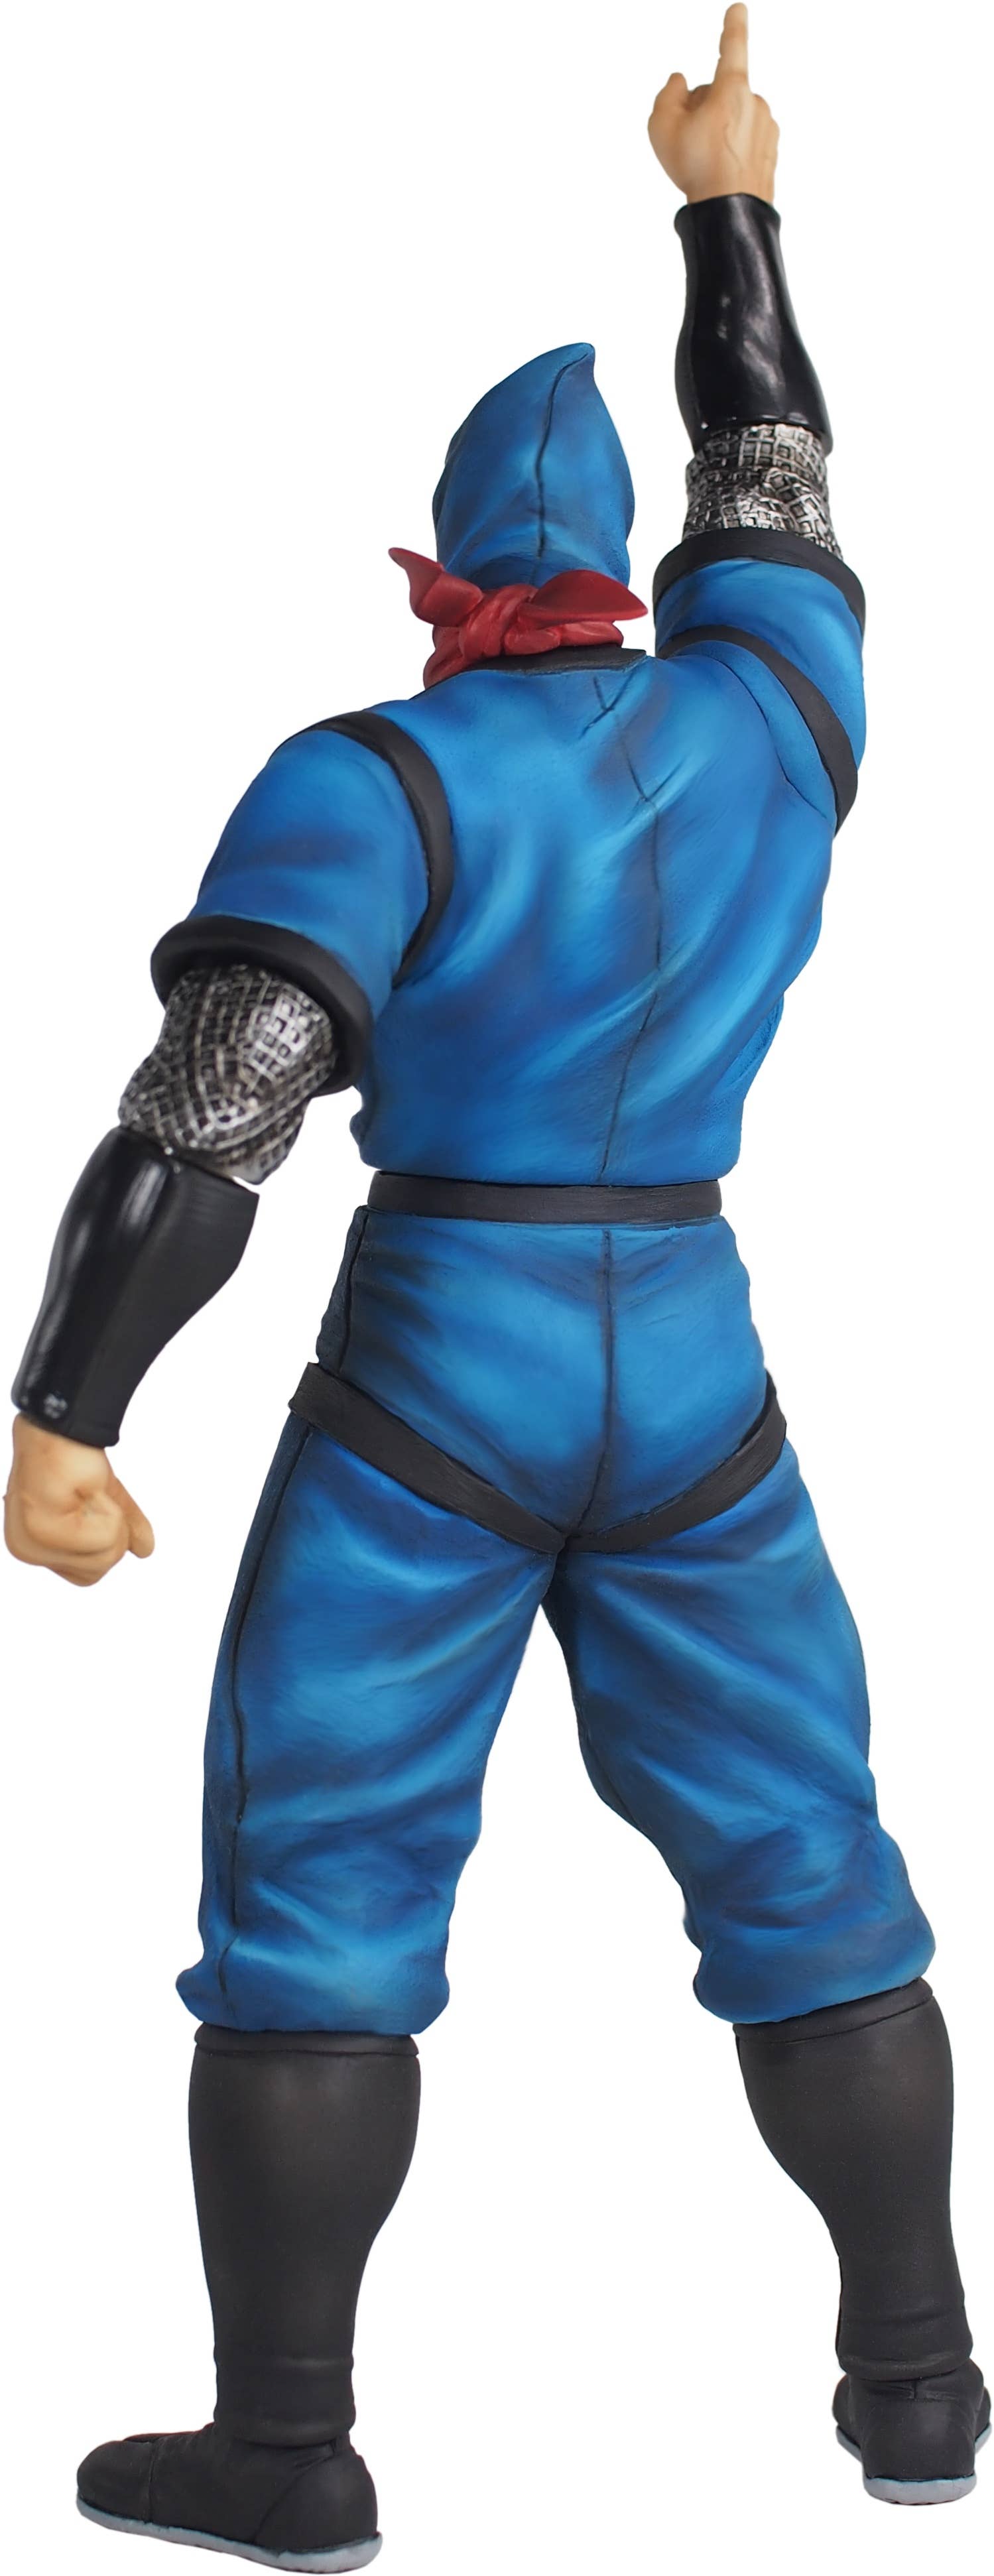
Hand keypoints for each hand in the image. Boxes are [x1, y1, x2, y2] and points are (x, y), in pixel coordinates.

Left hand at [4, 1414, 153, 1585]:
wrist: (62, 1425)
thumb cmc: (75, 1457)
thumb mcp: (107, 1500)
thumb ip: (124, 1528)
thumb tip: (145, 1550)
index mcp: (33, 1548)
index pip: (89, 1575)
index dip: (105, 1539)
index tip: (87, 1504)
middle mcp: (25, 1551)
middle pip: (99, 1569)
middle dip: (110, 1528)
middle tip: (88, 1495)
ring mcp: (31, 1543)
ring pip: (106, 1555)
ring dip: (110, 1515)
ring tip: (85, 1489)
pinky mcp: (44, 1529)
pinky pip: (107, 1537)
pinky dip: (109, 1506)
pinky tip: (85, 1487)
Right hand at [648, 5, 778, 205]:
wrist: (730, 213)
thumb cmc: (697, 167)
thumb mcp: (662, 125)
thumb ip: (667, 94)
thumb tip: (681, 82)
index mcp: (733, 88)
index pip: (733, 47)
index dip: (733, 27)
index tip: (739, 10)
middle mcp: (755, 103)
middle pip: (721, 95)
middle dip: (703, 109)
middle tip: (689, 141)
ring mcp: (766, 129)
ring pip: (733, 120)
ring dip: (716, 132)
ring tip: (704, 162)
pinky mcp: (770, 152)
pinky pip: (744, 142)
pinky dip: (730, 152)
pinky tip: (719, 172)